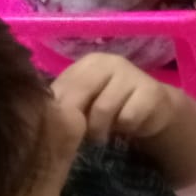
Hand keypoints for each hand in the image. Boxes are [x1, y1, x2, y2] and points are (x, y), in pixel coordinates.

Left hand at [52, 54, 177, 143]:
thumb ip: (64, 103)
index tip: (63, 126)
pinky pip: (127, 117)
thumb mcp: (84, 102)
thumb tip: (42, 115)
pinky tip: (126, 126)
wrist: (153, 108)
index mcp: (89, 62)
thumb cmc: (111, 105)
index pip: (63, 86)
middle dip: (79, 120)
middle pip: (81, 94)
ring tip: (102, 133)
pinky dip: (124, 128)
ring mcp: (133, 74)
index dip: (60, 111)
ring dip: (100, 129)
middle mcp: (111, 62)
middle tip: (81, 134)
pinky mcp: (152, 91)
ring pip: (103, 109)